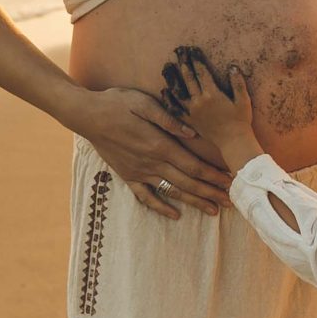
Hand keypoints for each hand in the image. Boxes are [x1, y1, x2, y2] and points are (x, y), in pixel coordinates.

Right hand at [72, 84, 231, 219]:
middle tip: (231, 202)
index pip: (192, 165)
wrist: (86, 115)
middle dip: (211, 192)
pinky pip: (145, 197)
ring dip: (193, 202)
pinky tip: (175, 215)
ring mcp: (138, 171)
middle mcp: (150, 162)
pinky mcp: (127, 175)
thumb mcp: (143, 102)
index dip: (213, 175)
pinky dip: (160, 207)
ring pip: (171, 191)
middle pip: (187, 182)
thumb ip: (169, 119)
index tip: (229, 181)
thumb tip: (192, 134)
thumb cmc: (116, 103)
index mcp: (158, 144)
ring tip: (212, 211)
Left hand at [172, 53, 263, 170]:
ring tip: (167, 66)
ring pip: (178, 91)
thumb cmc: (241, 120)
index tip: (192, 49)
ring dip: (172, 78)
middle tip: (179, 52)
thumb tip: (232, 67)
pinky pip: (175, 109)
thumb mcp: (243, 100)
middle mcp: (199, 101)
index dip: (196, 59)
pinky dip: (169, 99)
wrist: (233, 141)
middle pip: (188, 78)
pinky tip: (165, 91)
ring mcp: (192, 111)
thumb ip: (238, 83)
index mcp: (212, 94)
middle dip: (183, 63)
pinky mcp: (189, 120)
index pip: (201, 72)